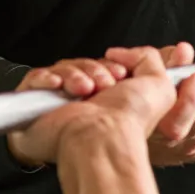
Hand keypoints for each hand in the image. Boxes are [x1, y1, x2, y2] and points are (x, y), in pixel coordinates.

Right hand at [8, 47, 179, 167]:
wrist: (101, 140)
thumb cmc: (128, 120)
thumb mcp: (159, 84)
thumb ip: (149, 58)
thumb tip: (120, 53)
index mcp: (112, 98)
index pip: (102, 67)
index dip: (111, 65)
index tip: (120, 73)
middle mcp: (86, 102)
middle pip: (82, 66)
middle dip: (94, 70)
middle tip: (104, 85)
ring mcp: (60, 105)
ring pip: (61, 70)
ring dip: (75, 75)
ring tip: (86, 90)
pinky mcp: (37, 107)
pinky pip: (35, 79)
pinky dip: (47, 78)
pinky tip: (58, 86)